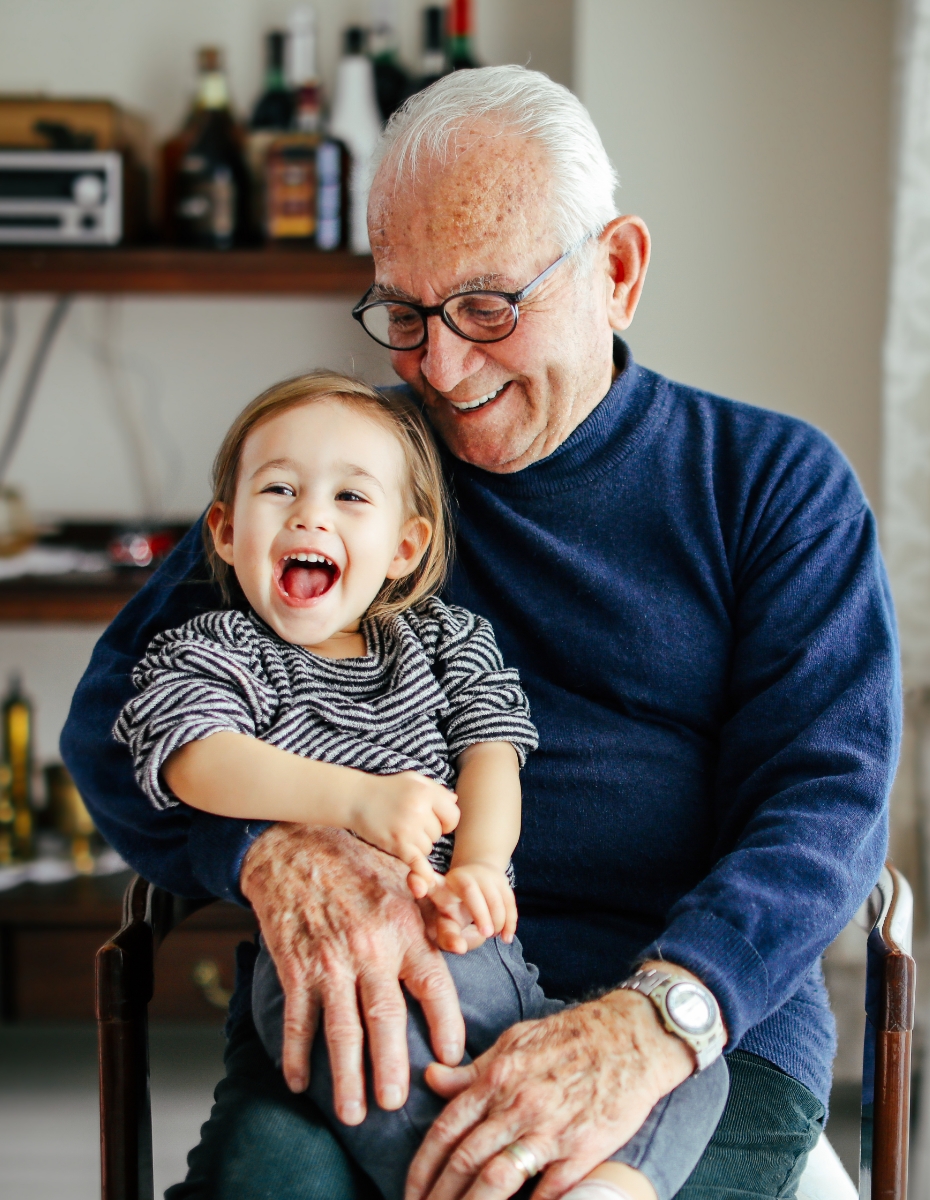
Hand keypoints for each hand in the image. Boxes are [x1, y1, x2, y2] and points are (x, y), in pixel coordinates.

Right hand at [240, 824, 465, 1122]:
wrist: (297, 847)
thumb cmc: (359, 867)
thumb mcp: (405, 883)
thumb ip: (436, 916)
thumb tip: (468, 941)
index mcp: (403, 928)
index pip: (433, 985)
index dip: (446, 1024)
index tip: (452, 1059)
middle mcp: (370, 947)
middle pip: (385, 1019)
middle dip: (390, 1067)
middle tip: (395, 1105)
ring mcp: (329, 960)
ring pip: (341, 1029)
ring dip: (346, 1076)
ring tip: (354, 1114)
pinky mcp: (295, 966)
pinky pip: (297, 1019)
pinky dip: (295, 1054)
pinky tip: (300, 1083)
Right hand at [349, 770, 458, 880]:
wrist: (355, 798)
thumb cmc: (386, 789)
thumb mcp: (412, 780)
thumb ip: (436, 790)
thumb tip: (455, 801)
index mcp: (426, 792)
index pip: (453, 816)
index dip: (446, 821)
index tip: (435, 821)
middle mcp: (420, 809)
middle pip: (438, 834)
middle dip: (427, 832)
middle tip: (408, 823)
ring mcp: (408, 827)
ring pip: (427, 848)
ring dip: (417, 846)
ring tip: (400, 832)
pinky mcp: (397, 844)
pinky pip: (417, 862)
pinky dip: (422, 873)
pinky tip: (426, 880)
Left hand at [404, 987, 693, 1199]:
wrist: (632, 1035)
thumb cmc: (571, 1036)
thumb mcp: (515, 1041)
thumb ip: (473, 1069)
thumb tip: (432, 1078)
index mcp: (498, 1077)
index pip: (447, 1129)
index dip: (423, 1167)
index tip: (410, 1192)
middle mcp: (518, 1105)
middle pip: (466, 1161)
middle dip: (440, 1197)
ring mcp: (551, 1129)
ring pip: (498, 1180)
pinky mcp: (584, 1150)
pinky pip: (549, 1191)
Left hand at [410, 863, 516, 953]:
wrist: (476, 877)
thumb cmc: (455, 907)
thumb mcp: (446, 919)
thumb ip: (447, 936)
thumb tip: (460, 947)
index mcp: (440, 887)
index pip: (429, 884)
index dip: (418, 882)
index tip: (419, 891)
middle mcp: (460, 877)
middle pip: (469, 890)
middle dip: (479, 912)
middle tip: (485, 934)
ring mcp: (482, 876)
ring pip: (492, 896)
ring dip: (496, 919)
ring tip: (493, 935)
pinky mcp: (500, 879)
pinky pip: (508, 900)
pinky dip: (509, 921)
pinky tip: (506, 937)